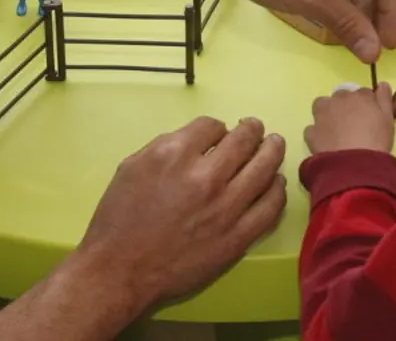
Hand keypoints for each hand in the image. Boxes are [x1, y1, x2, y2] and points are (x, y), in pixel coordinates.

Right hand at [74, 117, 286, 310]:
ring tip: (275, 144)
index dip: (217, 127)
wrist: (120, 270)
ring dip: (272, 151)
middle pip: (244, 140)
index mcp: (174, 154)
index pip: (211, 125)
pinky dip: (277, 190)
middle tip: (256, 128)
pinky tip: (276, 182)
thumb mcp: (132, 166)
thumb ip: (166, 146)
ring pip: (264, 168)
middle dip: (252, 129)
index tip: (218, 134)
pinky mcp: (238, 236)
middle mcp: (205, 176)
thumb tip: (198, 140)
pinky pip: (270, 207)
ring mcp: (226, 207)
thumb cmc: (119, 218)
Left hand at [305, 83, 394, 153]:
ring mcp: (322, 115)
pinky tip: (325, 143)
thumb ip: (384, 100)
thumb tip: (382, 84)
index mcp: (359, 96)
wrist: (354, 163)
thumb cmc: (376, 141)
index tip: (369, 115)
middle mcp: (338, 100)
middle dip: (345, 105)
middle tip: (353, 123)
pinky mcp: (311, 132)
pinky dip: (317, 133)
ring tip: (335, 128)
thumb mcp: (388, 119)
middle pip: (341, 96)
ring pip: (321, 105)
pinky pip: (312, 128)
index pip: (363, 93)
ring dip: (326, 112)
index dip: (366, 103)